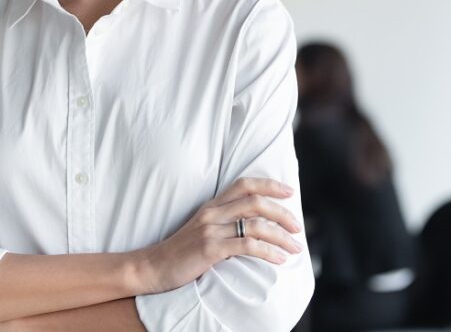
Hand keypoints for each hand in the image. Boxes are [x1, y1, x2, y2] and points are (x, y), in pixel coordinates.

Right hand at [137, 176, 303, 294]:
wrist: (152, 267)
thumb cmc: (179, 252)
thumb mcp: (202, 231)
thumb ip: (224, 225)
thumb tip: (254, 230)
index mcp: (211, 206)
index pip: (244, 184)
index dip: (269, 185)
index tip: (289, 192)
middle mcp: (212, 213)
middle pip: (255, 202)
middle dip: (282, 212)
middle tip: (298, 226)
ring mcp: (211, 230)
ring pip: (255, 224)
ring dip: (281, 236)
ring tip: (295, 248)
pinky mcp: (210, 248)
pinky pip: (247, 246)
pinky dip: (268, 251)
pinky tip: (279, 259)